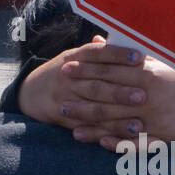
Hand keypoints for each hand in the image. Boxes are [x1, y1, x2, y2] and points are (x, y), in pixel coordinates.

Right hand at [18, 38, 147, 138]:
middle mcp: (69, 78)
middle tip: (143, 95)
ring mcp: (66, 100)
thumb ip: (101, 52)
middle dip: (120, 91)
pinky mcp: (66, 119)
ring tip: (138, 124)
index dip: (118, 54)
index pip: (98, 54)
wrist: (31, 91)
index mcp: (74, 58)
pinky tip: (123, 137)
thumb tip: (127, 37)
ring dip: (116, 118)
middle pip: (96, 85)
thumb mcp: (76, 56)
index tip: (140, 56)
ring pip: (93, 110)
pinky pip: (89, 128)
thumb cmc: (65, 71)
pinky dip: (106, 134)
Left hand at [19, 36, 174, 149]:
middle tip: (60, 101)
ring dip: (92, 126)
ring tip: (70, 127)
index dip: (86, 70)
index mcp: (147, 73)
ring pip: (118, 123)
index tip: (66, 69)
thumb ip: (125, 54)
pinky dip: (118, 144)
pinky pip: (137, 143)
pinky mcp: (164, 136)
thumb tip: (97, 41)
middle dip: (82, 100)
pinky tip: (100, 143)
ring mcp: (156, 118)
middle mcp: (150, 96)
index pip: (109, 71)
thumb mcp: (156, 59)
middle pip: (108, 99)